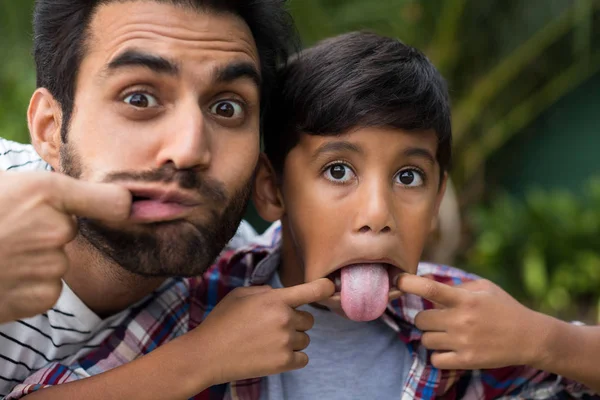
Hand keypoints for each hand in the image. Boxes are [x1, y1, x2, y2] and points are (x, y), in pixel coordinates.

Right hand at [0, 171, 130, 322]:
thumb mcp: (2, 186)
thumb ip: (43, 191)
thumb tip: (98, 196)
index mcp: (44, 191)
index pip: (111, 200)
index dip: (124, 205)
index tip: (135, 209)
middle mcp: (55, 228)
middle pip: (71, 230)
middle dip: (47, 231)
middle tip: (7, 232)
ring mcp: (49, 264)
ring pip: (56, 261)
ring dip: (34, 261)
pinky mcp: (41, 297)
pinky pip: (48, 288)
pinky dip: (28, 287)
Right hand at [186, 278, 334, 385]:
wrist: (207, 354)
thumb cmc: (221, 321)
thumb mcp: (241, 295)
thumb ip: (266, 291)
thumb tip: (281, 295)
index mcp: (275, 299)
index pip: (313, 290)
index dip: (325, 287)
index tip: (330, 287)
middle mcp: (284, 319)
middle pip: (309, 319)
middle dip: (295, 322)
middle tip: (272, 327)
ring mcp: (285, 342)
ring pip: (305, 339)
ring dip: (292, 340)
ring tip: (268, 342)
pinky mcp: (283, 363)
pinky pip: (303, 359)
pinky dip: (293, 358)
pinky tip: (274, 355)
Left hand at [397, 274, 546, 369]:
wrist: (530, 337)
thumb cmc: (504, 307)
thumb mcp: (483, 287)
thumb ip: (455, 284)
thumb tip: (425, 280)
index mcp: (465, 299)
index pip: (429, 288)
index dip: (408, 283)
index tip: (398, 280)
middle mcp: (461, 320)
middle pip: (420, 319)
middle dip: (426, 318)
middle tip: (438, 318)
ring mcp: (463, 342)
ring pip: (426, 339)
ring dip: (432, 336)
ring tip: (447, 334)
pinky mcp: (466, 361)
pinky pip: (435, 359)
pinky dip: (439, 355)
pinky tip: (450, 349)